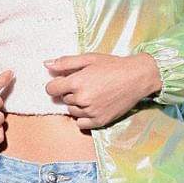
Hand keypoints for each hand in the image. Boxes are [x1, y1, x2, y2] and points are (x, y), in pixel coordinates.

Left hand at [42, 52, 161, 129]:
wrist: (137, 77)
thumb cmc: (113, 66)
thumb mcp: (89, 59)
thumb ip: (66, 62)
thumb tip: (46, 64)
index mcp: (77, 82)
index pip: (51, 89)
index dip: (56, 84)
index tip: (64, 82)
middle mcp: (82, 98)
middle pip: (63, 99)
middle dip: (71, 92)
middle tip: (87, 84)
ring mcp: (91, 111)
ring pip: (72, 111)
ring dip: (77, 104)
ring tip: (93, 94)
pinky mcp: (100, 121)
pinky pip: (81, 123)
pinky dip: (83, 117)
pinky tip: (93, 107)